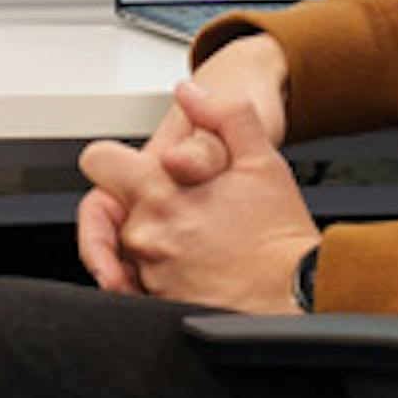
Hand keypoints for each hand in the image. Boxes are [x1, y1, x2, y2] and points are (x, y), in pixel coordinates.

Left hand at [75, 42, 314, 310]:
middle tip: (184, 209)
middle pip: (115, 210)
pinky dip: (161, 276)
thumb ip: (224, 114)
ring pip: (128, 249)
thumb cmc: (280, 234)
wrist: (299, 294)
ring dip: (154, 243)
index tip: (130, 169)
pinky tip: (195, 269)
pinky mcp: (162, 305)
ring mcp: (151, 275)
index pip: (98, 161)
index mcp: (161, 193)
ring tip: (199, 241)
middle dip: (143, 206)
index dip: (112, 161)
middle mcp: (147, 236)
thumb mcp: (262, 159)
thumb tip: (190, 92)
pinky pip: (142, 285)